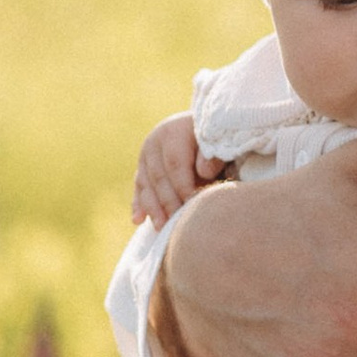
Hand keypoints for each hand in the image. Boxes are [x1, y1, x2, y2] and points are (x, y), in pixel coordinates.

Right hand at [133, 113, 225, 227]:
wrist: (201, 129)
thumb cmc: (217, 141)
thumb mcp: (219, 144)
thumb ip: (214, 155)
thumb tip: (203, 172)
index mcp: (175, 131)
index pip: (176, 164)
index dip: (183, 186)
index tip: (193, 206)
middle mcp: (156, 141)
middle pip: (159, 176)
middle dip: (168, 202)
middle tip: (177, 224)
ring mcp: (146, 154)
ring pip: (146, 184)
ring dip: (152, 208)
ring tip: (161, 228)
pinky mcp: (142, 167)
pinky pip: (139, 187)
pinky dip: (138, 204)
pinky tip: (138, 220)